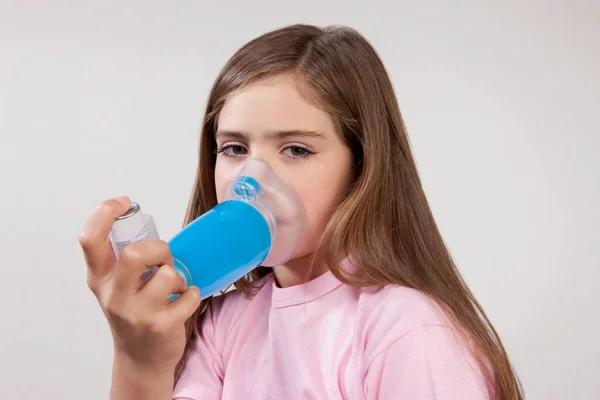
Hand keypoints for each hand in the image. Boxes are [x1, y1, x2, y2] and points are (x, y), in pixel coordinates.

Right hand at [79, 196, 200, 372]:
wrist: (140, 358)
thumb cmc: (133, 313)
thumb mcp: (116, 285)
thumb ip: (122, 258)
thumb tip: (140, 221)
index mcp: (100, 279)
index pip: (90, 239)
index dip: (104, 213)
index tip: (123, 203)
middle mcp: (114, 296)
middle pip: (134, 254)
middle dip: (158, 249)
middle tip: (163, 260)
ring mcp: (136, 313)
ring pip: (166, 274)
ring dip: (177, 275)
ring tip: (174, 286)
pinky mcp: (161, 326)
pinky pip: (188, 295)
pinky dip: (192, 294)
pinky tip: (183, 301)